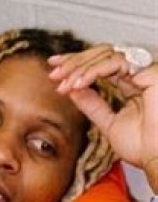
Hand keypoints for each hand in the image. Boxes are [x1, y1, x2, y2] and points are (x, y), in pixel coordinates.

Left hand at [48, 44, 157, 190]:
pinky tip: (79, 83)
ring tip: (64, 83)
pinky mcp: (152, 73)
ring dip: (80, 68)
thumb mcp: (108, 122)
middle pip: (103, 54)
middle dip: (74, 61)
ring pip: (107, 55)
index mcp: (134, 85)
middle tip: (54, 73)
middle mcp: (141, 75)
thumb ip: (92, 105)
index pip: (102, 64)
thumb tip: (72, 90)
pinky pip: (116, 62)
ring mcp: (147, 72)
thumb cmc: (144, 147)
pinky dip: (93, 71)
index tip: (55, 67)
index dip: (78, 62)